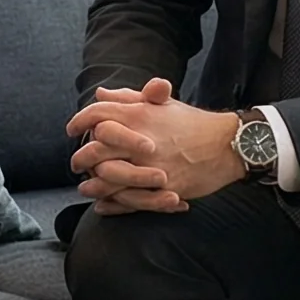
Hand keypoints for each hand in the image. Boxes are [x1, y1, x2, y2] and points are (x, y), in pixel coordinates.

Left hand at [66, 78, 242, 211]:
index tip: (72, 130)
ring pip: (109, 179)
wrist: (228, 144)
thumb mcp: (163, 104)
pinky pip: (131, 200)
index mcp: (141, 114)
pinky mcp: (164, 189)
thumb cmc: (194, 123)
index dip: (79, 121)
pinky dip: (113, 205)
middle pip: (96, 149)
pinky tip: (104, 205)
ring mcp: (153, 166)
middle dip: (81, 158)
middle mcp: (142, 139)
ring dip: (93, 185)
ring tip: (85, 187)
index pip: (98, 114)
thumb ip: (129, 98)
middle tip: (76, 163)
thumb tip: (101, 94)